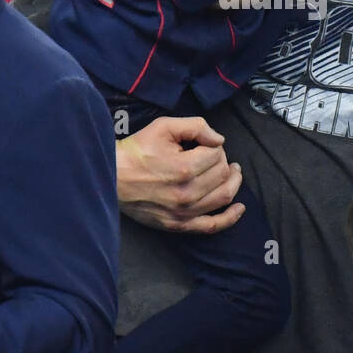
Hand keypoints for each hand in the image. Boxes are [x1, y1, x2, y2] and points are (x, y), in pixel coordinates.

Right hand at [117, 115, 244, 234]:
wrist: (112, 177)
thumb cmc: (137, 150)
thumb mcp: (164, 126)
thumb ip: (196, 126)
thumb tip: (219, 139)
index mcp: (184, 168)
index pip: (217, 154)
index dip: (215, 146)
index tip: (204, 144)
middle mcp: (187, 193)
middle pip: (222, 174)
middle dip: (222, 161)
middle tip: (213, 155)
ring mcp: (184, 212)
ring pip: (223, 196)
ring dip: (233, 183)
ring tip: (233, 172)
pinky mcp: (179, 225)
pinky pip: (212, 226)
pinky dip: (230, 218)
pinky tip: (240, 208)